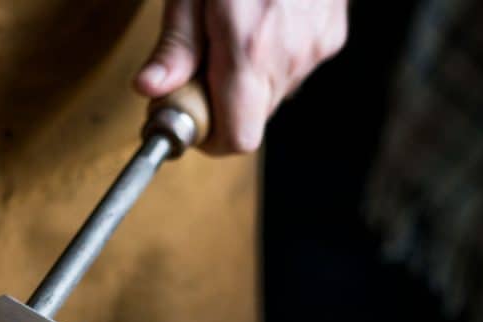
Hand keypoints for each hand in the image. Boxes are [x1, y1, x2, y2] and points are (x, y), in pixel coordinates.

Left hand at [134, 0, 346, 153]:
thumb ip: (175, 45)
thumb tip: (150, 90)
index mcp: (250, 48)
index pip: (237, 139)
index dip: (209, 138)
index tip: (186, 113)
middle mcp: (291, 54)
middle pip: (252, 119)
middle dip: (220, 104)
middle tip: (196, 66)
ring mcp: (317, 44)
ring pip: (273, 95)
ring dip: (245, 82)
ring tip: (227, 33)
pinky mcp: (332, 32)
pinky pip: (295, 67)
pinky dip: (271, 59)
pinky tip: (258, 21)